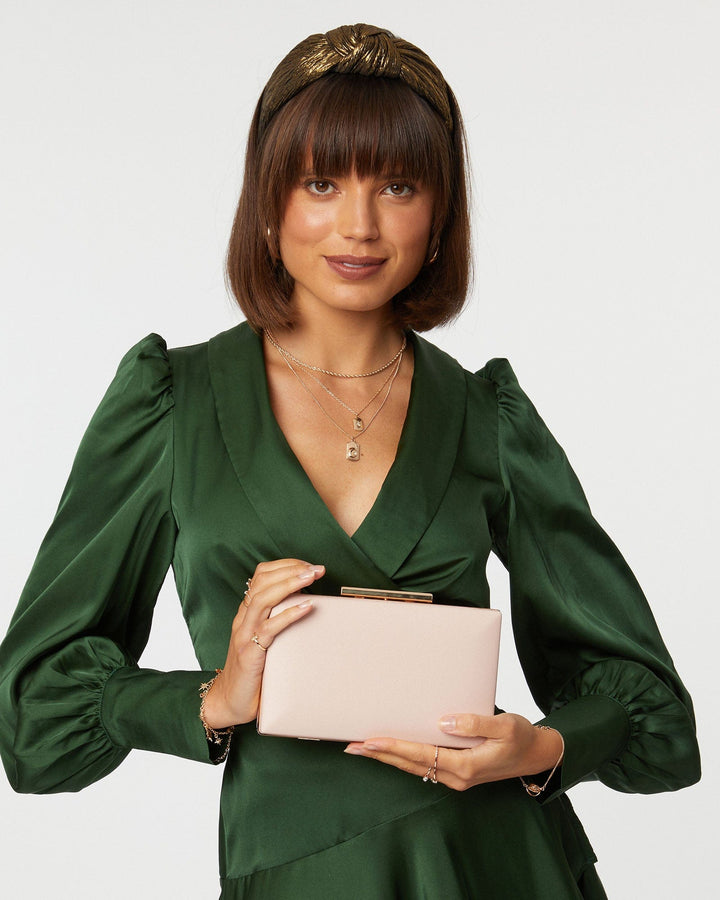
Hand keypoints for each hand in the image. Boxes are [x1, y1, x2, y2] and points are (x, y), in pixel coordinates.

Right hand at [202, 558, 323, 728]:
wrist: (230, 701)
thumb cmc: (253, 670)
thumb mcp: (264, 640)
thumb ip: (277, 622)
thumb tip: (308, 605)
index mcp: (246, 612)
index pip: (261, 576)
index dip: (284, 566)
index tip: (307, 565)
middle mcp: (243, 618)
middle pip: (262, 581)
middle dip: (290, 570)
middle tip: (316, 569)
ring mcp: (244, 634)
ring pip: (263, 598)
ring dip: (290, 584)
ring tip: (311, 578)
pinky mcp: (249, 653)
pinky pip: (269, 628)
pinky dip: (289, 614)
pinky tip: (307, 606)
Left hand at [344, 713, 563, 790]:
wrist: (538, 755)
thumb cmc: (522, 738)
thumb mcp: (504, 725)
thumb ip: (475, 722)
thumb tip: (444, 721)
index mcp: (465, 766)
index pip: (421, 754)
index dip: (394, 746)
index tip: (371, 739)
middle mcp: (456, 775)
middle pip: (410, 764)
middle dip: (381, 754)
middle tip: (352, 745)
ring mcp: (456, 776)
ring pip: (414, 766)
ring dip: (389, 756)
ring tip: (364, 747)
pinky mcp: (457, 771)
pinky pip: (424, 765)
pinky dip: (404, 757)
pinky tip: (393, 750)